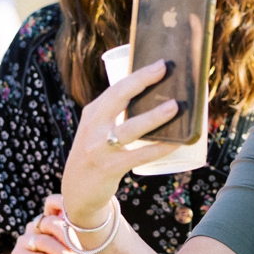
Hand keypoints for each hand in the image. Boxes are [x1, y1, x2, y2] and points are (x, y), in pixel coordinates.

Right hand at [10, 194, 88, 253]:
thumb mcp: (78, 249)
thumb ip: (88, 236)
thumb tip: (113, 222)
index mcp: (48, 220)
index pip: (51, 202)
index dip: (63, 204)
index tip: (80, 219)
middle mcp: (34, 226)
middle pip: (49, 222)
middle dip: (67, 234)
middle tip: (81, 248)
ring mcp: (24, 240)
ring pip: (43, 240)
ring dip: (61, 251)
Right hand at [59, 58, 178, 226]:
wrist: (77, 190)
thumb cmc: (97, 153)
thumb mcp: (98, 130)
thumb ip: (118, 115)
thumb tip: (158, 98)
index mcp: (92, 113)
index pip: (115, 89)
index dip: (138, 75)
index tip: (160, 63)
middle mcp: (93, 127)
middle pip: (117, 98)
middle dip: (141, 81)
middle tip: (164, 69)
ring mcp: (100, 148)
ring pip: (130, 128)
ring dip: (153, 117)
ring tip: (175, 106)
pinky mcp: (110, 167)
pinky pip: (139, 155)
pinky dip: (159, 148)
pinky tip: (176, 143)